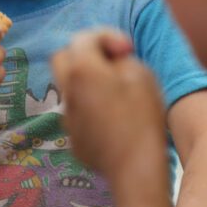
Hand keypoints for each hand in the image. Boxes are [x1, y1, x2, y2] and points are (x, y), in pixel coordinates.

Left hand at [52, 30, 166, 178]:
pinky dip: (91, 107)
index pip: (83, 38)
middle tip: (111, 63)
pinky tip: (114, 118)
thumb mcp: (141, 74)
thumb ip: (120, 58)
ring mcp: (67, 117)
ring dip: (87, 82)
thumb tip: (110, 60)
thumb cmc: (143, 117)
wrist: (136, 169)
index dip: (106, 36)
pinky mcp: (74, 139)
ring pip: (70, 87)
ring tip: (116, 91)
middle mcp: (67, 91)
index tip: (127, 49)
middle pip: (63, 59)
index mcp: (81, 70)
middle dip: (85, 54)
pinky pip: (78, 113)